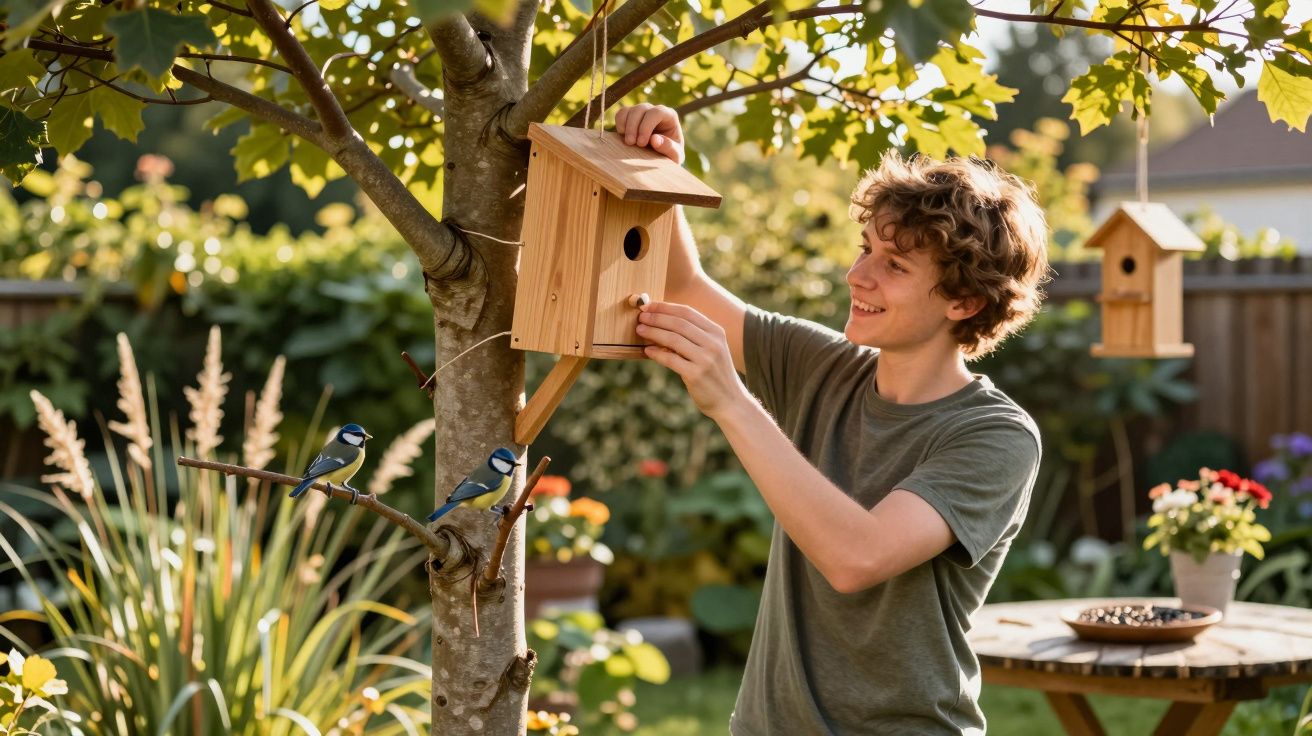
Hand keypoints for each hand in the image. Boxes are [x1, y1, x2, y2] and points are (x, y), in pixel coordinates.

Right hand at [615, 104, 683, 163]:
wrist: (661, 158)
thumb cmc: (671, 155)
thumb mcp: (675, 156)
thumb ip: (669, 148)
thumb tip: (655, 139)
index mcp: (669, 116)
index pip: (657, 112)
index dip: (647, 126)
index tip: (641, 143)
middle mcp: (655, 111)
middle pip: (641, 109)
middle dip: (633, 126)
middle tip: (631, 144)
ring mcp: (642, 112)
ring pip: (629, 110)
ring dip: (626, 126)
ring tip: (628, 142)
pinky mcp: (631, 117)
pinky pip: (621, 114)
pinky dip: (619, 124)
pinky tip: (623, 136)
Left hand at [637, 301, 750, 420]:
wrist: (731, 401)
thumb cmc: (716, 373)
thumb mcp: (712, 349)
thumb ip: (694, 336)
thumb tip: (663, 322)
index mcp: (717, 332)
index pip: (688, 312)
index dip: (666, 307)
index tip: (649, 305)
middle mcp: (713, 343)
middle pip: (679, 323)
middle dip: (656, 317)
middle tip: (641, 316)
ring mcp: (705, 359)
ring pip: (673, 339)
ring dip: (653, 332)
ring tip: (640, 330)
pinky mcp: (696, 375)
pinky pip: (671, 359)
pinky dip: (657, 354)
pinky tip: (648, 351)